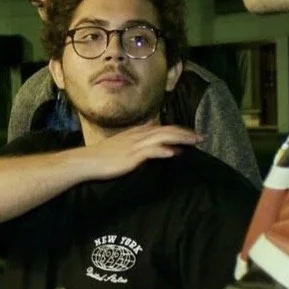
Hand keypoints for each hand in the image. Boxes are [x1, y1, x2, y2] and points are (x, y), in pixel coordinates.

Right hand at [77, 124, 201, 181]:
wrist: (87, 161)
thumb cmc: (103, 157)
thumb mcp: (123, 146)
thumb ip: (138, 144)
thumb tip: (153, 144)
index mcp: (137, 132)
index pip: (162, 127)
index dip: (179, 130)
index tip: (192, 135)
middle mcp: (138, 135)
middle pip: (167, 130)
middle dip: (185, 133)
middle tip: (201, 137)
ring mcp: (135, 145)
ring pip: (162, 137)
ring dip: (180, 139)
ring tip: (194, 142)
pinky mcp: (131, 156)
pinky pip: (150, 151)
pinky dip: (162, 151)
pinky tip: (173, 153)